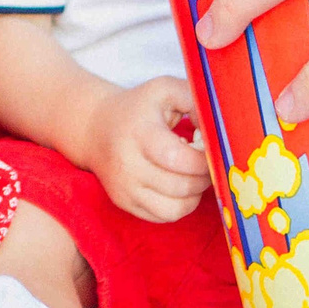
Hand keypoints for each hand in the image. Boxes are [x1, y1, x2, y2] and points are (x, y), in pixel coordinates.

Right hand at [79, 77, 209, 223]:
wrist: (95, 127)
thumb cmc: (139, 107)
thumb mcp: (164, 90)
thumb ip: (194, 99)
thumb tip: (213, 129)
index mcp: (139, 133)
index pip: (178, 159)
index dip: (203, 160)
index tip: (210, 151)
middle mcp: (127, 164)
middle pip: (180, 186)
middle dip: (203, 178)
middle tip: (207, 165)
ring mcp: (123, 188)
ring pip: (173, 209)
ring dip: (194, 196)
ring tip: (194, 177)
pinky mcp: (123, 203)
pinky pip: (162, 217)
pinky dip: (179, 206)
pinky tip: (179, 187)